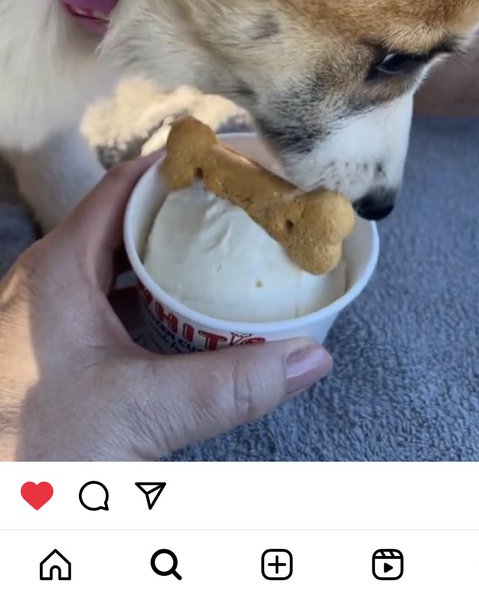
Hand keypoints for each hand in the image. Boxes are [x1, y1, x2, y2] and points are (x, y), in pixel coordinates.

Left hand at [0, 156, 331, 460]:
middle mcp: (47, 280)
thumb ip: (231, 383)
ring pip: (113, 264)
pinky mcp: (51, 349)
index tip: (229, 162)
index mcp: (58, 267)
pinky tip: (183, 319)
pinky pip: (105, 302)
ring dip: (165, 258)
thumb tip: (306, 358)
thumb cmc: (38, 450)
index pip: (123, 186)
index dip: (177, 167)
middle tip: (240, 209)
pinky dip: (147, 298)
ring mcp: (46, 315)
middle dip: (182, 213)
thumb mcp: (145, 410)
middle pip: (122, 221)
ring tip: (223, 255)